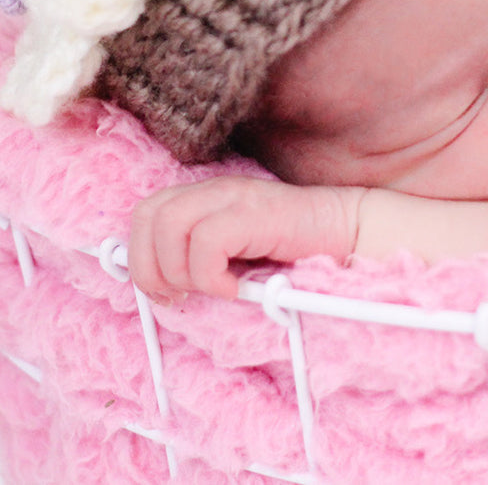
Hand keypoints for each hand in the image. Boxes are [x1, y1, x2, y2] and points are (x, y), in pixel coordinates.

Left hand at [127, 176, 362, 301]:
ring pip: (169, 226)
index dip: (141, 257)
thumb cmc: (292, 254)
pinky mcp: (254, 212)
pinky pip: (207, 242)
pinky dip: (211, 276)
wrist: (347, 235)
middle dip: (152, 267)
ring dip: (181, 272)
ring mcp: (234, 196)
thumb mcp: (236, 257)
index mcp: (204, 197)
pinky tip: (235, 288)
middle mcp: (213, 190)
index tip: (166, 293)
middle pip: (148, 216)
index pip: (144, 214)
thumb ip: (201, 259)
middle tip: (182, 296)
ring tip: (212, 289)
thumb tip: (162, 288)